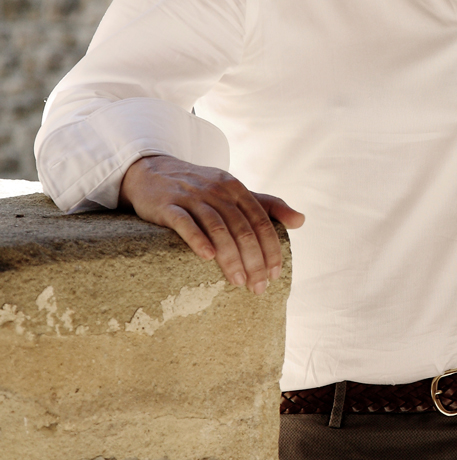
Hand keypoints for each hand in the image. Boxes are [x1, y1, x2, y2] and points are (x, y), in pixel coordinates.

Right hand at [119, 154, 303, 291]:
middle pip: (242, 228)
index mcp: (236, 189)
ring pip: (218, 228)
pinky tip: (207, 257)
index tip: (274, 275)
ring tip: (238, 282)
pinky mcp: (167, 205)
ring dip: (231, 257)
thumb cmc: (199, 188)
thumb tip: (301, 220)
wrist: (151, 172)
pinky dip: (198, 239)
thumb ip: (267, 205)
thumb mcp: (233, 191)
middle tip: (258, 287)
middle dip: (254, 260)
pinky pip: (185, 223)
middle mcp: (217, 190)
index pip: (261, 222)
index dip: (270, 249)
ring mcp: (192, 197)